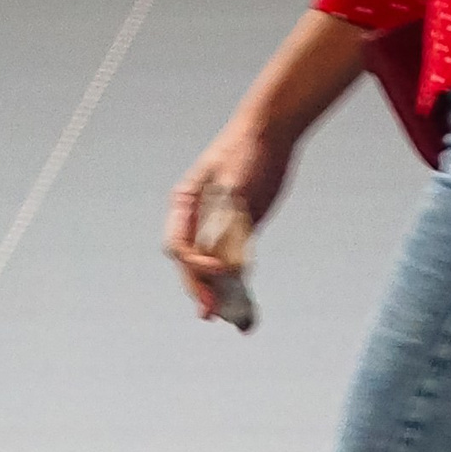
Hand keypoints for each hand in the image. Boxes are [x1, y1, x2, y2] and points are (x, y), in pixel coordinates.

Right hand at [160, 12, 365, 320]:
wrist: (272, 131)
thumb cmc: (248, 150)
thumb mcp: (237, 185)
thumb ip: (227, 221)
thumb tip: (223, 262)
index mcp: (185, 204)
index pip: (178, 246)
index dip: (193, 265)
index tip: (218, 271)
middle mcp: (196, 218)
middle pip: (190, 264)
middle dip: (200, 289)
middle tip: (211, 314)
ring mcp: (215, 226)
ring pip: (210, 269)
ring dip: (218, 295)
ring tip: (229, 321)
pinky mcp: (237, 232)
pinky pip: (233, 266)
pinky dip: (238, 286)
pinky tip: (247, 308)